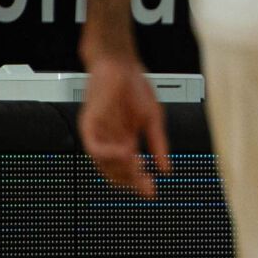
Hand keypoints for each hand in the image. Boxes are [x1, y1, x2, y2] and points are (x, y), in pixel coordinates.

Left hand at [79, 54, 169, 198]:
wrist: (121, 65)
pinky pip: (95, 148)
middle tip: (149, 187)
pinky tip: (126, 153)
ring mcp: (100, 134)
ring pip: (104, 165)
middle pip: (117, 173)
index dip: (141, 183)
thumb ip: (158, 144)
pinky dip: (109, 155)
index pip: (131, 170)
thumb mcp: (154, 119)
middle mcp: (111, 141)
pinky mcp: (90, 124)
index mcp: (125, 141)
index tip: (154, 192)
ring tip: (139, 169)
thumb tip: (167, 169)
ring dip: (121, 170)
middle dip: (133, 182)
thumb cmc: (135, 87)